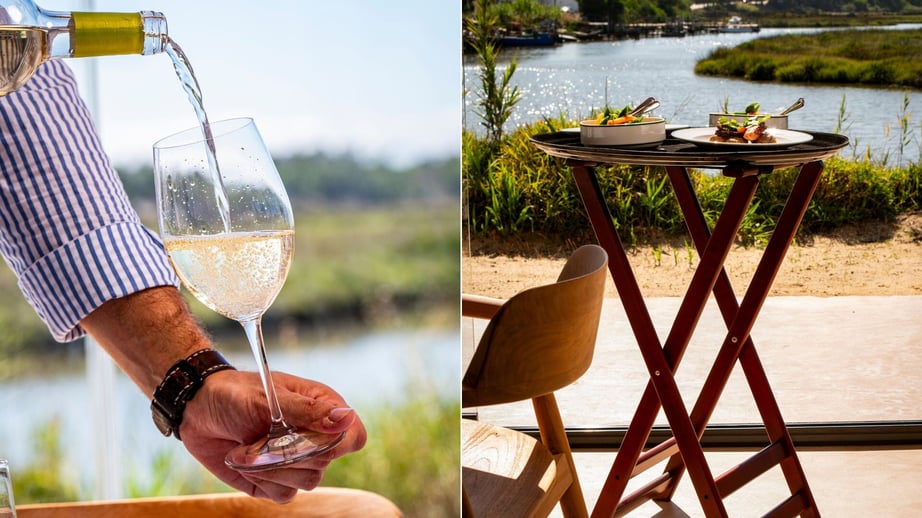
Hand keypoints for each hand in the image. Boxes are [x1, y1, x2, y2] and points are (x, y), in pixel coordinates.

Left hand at [179, 369, 365, 502]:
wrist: (199, 411)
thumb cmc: (236, 394)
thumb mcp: (270, 398)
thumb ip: (308, 411)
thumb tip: (346, 418)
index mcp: (323, 409)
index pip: (353, 436)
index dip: (338, 443)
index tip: (306, 436)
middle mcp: (315, 437)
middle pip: (326, 462)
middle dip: (290, 453)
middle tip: (260, 435)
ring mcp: (297, 461)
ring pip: (307, 481)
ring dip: (272, 467)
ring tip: (248, 447)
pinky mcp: (277, 480)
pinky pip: (285, 495)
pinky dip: (262, 480)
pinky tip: (246, 460)